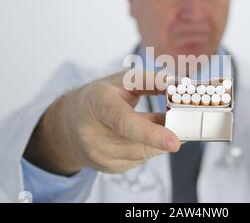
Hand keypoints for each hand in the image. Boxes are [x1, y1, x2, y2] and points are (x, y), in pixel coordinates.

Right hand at [24, 70, 180, 175]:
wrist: (68, 124)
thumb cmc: (99, 98)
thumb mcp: (122, 81)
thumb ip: (151, 81)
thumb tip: (179, 85)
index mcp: (98, 104)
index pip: (125, 123)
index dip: (151, 133)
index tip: (175, 142)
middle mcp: (94, 134)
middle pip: (141, 143)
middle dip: (165, 134)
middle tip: (182, 120)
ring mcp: (100, 156)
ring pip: (145, 154)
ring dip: (159, 140)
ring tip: (158, 123)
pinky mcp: (110, 168)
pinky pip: (142, 160)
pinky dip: (149, 147)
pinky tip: (142, 136)